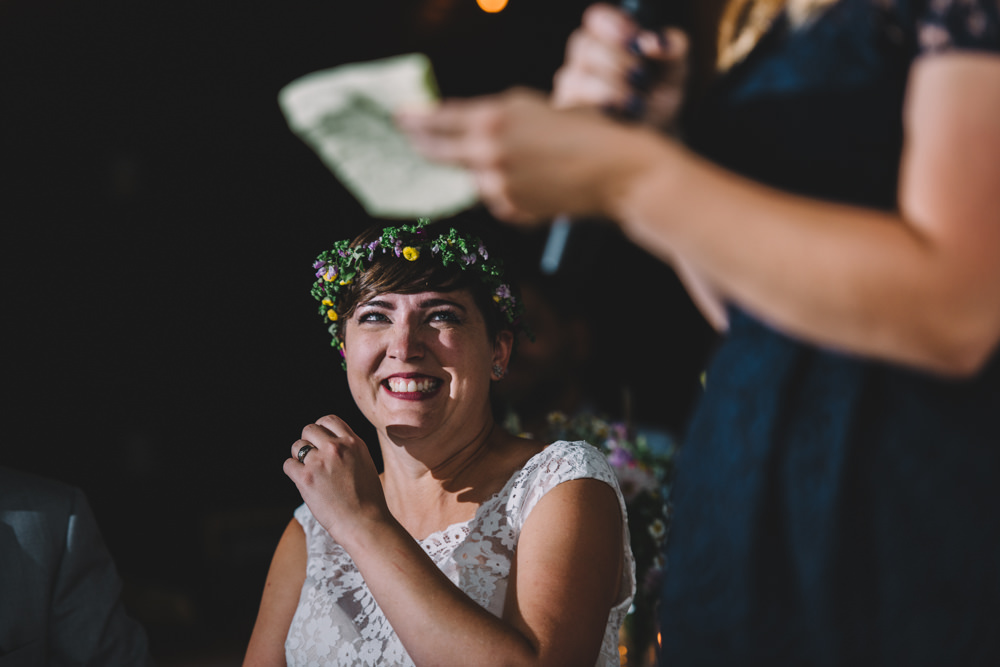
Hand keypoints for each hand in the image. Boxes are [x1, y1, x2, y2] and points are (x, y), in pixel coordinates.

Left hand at [283, 415, 388, 545]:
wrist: (364, 523)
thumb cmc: (368, 500)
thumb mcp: (365, 464)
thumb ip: (349, 450)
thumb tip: (330, 444)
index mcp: (353, 442)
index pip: (329, 420)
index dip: (321, 428)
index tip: (319, 440)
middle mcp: (336, 448)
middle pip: (309, 429)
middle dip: (308, 441)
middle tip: (311, 458)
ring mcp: (319, 462)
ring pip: (296, 446)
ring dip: (299, 457)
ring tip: (308, 472)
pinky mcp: (306, 478)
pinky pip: (288, 465)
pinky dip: (292, 472)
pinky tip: (302, 482)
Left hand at [397, 88, 659, 223]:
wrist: (616, 171)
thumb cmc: (584, 129)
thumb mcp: (535, 107)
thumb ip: (496, 117)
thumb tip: (468, 125)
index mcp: (493, 119)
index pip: (438, 120)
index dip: (416, 119)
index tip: (401, 117)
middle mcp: (487, 153)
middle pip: (439, 151)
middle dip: (421, 143)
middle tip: (409, 136)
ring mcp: (496, 185)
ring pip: (473, 176)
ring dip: (482, 168)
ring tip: (522, 158)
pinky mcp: (510, 209)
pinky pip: (496, 196)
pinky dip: (505, 187)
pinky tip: (535, 179)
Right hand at [553, 3, 688, 131]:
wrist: (653, 137)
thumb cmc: (659, 96)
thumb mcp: (675, 69)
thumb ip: (672, 47)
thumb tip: (653, 40)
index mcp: (606, 38)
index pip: (597, 19)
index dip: (613, 26)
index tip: (635, 41)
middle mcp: (583, 60)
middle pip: (586, 47)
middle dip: (617, 62)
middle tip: (642, 78)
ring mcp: (570, 88)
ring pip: (575, 79)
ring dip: (609, 90)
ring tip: (636, 104)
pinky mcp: (565, 116)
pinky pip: (571, 109)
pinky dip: (597, 112)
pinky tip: (618, 118)